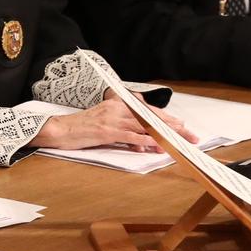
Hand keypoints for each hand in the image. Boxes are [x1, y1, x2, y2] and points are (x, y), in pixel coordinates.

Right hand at [31, 95, 190, 152]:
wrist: (60, 129)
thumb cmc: (82, 128)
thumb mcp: (106, 121)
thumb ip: (125, 129)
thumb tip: (144, 140)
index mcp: (118, 104)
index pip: (148, 110)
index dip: (167, 119)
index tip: (182, 126)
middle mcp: (118, 108)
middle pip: (151, 117)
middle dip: (173, 127)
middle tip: (190, 135)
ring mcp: (112, 119)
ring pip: (145, 126)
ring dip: (165, 134)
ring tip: (180, 141)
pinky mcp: (106, 131)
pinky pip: (131, 136)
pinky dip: (146, 141)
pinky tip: (157, 146)